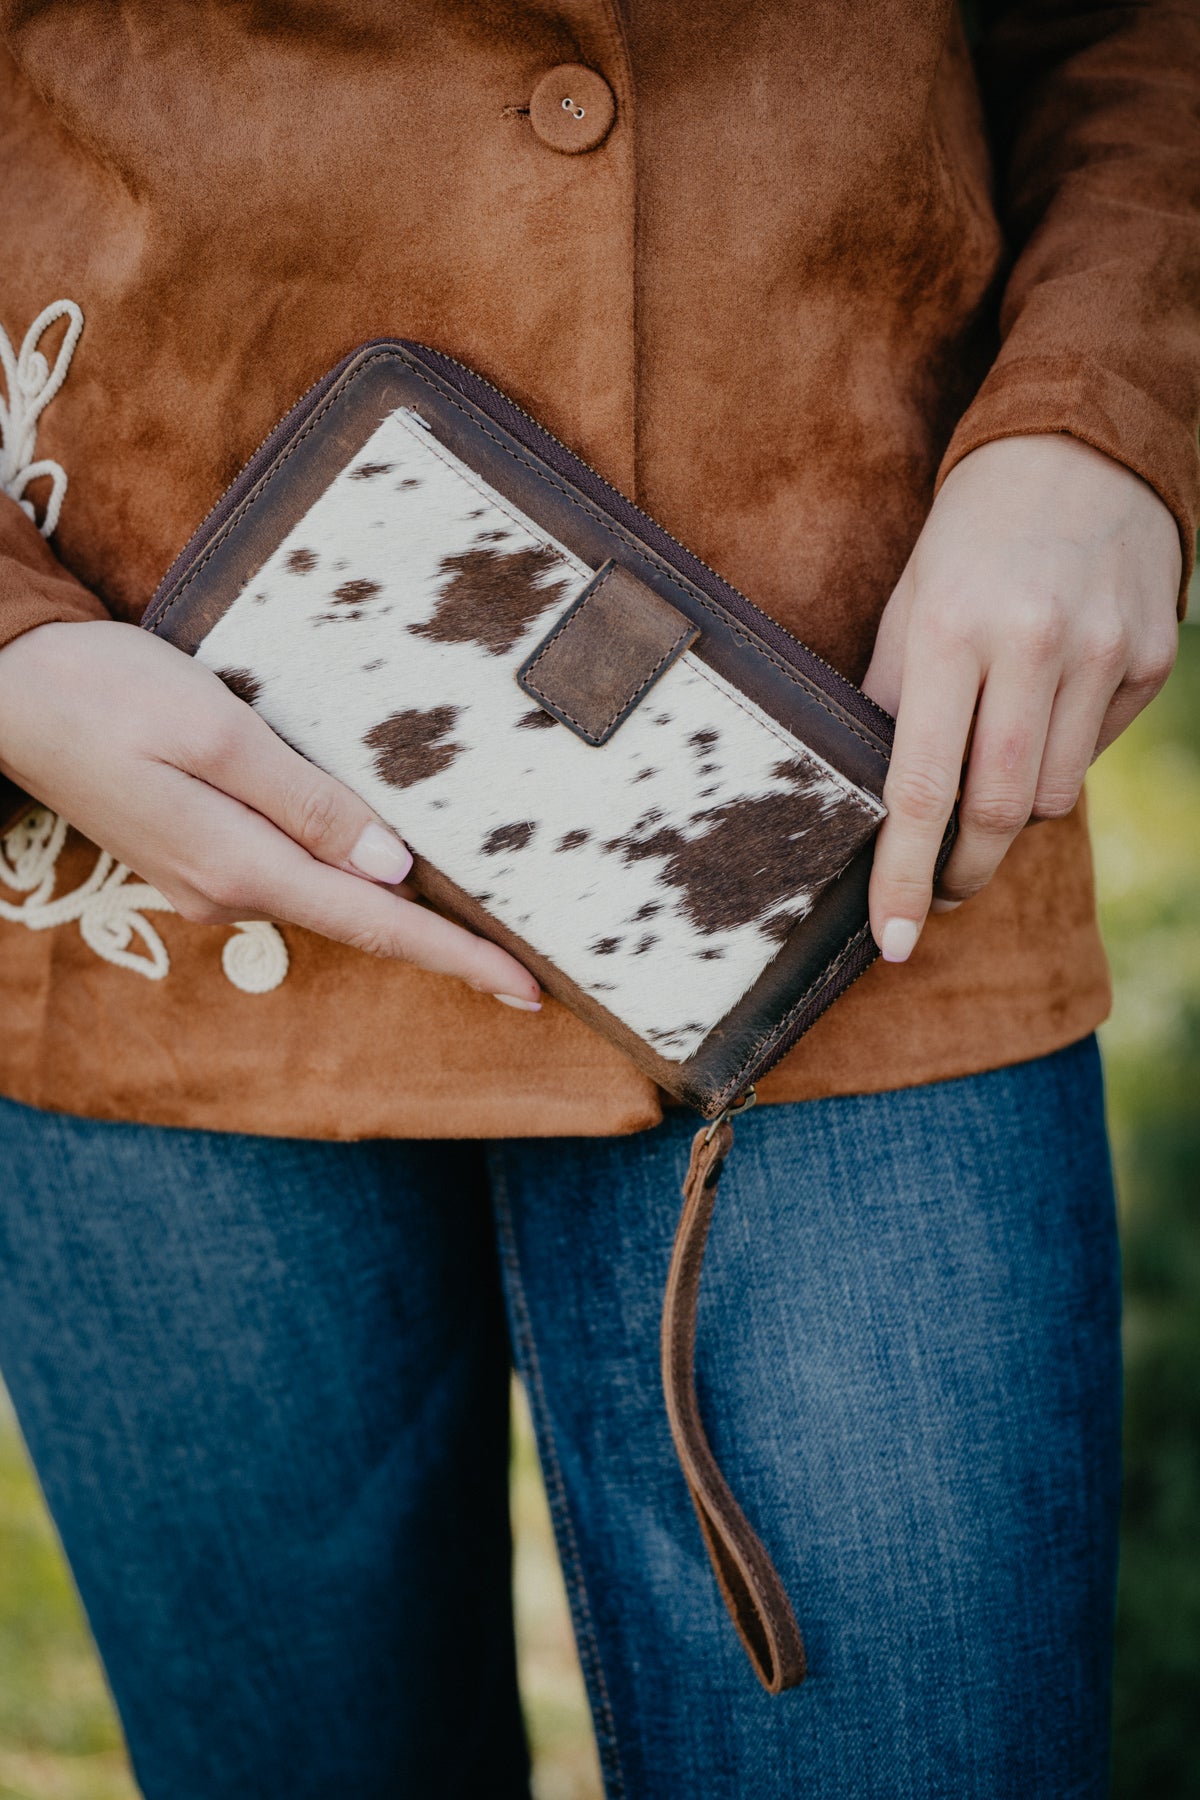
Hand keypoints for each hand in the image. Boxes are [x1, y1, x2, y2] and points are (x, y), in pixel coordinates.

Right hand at [0, 620, 541, 1006]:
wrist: (6, 689)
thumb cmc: (106, 691)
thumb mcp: (217, 731)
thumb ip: (305, 801)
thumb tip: (390, 867)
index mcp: (242, 863)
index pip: (377, 924)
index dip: (460, 958)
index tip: (530, 991)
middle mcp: (230, 891)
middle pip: (361, 922)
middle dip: (443, 945)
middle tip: (528, 973)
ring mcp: (209, 881)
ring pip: (326, 897)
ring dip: (394, 909)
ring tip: (473, 922)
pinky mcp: (196, 859)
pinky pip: (291, 876)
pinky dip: (345, 877)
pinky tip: (376, 863)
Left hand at [861, 434, 1180, 961]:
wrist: (1076, 452)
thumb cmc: (968, 543)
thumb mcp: (909, 607)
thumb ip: (893, 703)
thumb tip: (877, 809)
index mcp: (950, 631)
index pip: (921, 786)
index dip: (904, 874)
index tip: (892, 940)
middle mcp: (1031, 644)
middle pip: (996, 811)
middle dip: (962, 870)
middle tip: (941, 890)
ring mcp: (1101, 651)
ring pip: (1051, 795)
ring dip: (1013, 812)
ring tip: (991, 774)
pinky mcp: (1150, 657)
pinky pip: (1095, 751)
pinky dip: (1061, 756)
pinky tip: (1046, 708)